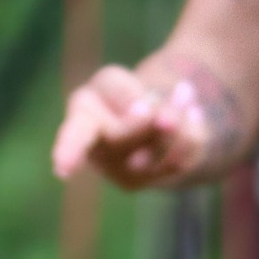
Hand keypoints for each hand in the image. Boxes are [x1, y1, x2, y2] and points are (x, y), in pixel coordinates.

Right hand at [52, 61, 234, 190]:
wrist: (157, 117)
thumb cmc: (122, 97)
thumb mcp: (111, 80)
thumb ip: (119, 91)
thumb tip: (147, 117)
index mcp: (81, 126)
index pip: (74, 137)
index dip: (68, 151)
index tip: (63, 169)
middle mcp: (103, 159)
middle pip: (123, 136)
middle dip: (145, 114)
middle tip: (150, 103)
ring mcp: (133, 174)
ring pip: (159, 141)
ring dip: (176, 111)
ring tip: (184, 91)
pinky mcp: (164, 178)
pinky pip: (188, 149)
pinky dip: (195, 123)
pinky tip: (193, 112)